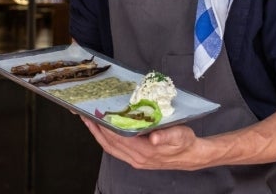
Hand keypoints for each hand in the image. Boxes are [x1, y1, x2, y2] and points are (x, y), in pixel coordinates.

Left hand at [81, 117, 200, 170]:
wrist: (191, 155)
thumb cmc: (185, 142)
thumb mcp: (179, 135)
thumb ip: (166, 135)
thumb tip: (154, 138)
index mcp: (145, 151)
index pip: (118, 138)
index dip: (105, 127)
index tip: (95, 116)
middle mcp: (137, 158)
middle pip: (110, 144)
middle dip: (96, 129)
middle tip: (84, 115)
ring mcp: (136, 160)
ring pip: (111, 148)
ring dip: (98, 135)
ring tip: (88, 121)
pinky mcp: (136, 159)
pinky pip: (116, 150)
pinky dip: (107, 140)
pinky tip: (103, 131)